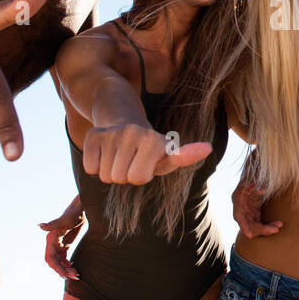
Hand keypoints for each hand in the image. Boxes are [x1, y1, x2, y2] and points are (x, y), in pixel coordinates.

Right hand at [40, 195, 84, 279]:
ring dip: (65, 269)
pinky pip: (63, 259)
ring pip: (59, 262)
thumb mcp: (65, 219)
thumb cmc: (74, 213)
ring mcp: (58, 245)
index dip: (56, 268)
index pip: (50, 258)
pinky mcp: (64, 245)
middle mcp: (52, 243)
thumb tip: (40, 226)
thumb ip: (53, 224)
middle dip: (62, 271)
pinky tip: (74, 267)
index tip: (64, 275)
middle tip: (75, 276)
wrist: (81, 209)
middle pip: (54, 262)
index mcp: (51, 239)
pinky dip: (67, 265)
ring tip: (76, 274)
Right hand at [81, 123, 211, 184]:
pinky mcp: (93, 134)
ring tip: (120, 157)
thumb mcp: (166, 155)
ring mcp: (112, 133)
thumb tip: (208, 148)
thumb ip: (185, 156)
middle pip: (122, 179)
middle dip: (126, 176)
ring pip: (105, 176)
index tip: (149, 162)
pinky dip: (96, 166)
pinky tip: (106, 153)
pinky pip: (90, 168)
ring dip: (111, 172)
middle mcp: (133, 132)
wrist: (124, 120)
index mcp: (153, 139)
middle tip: (131, 161)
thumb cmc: (149, 149)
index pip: (137, 177)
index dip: (141, 175)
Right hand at [232, 174, 281, 237]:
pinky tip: (278, 224)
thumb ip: (256, 184)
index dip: (244, 227)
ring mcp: (248, 214)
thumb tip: (263, 190)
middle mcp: (242, 210)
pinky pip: (261, 224)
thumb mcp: (252, 179)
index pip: (239, 216)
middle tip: (276, 229)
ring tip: (279, 225)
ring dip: (267, 228)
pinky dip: (269, 225)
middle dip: (262, 229)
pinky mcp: (254, 215)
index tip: (250, 235)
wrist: (254, 178)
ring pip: (256, 227)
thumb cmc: (252, 177)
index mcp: (238, 201)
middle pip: (250, 225)